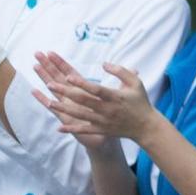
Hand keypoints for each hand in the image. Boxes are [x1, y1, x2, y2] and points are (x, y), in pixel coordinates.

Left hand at [32, 55, 161, 144]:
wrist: (145, 126)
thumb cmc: (140, 102)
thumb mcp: (136, 83)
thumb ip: (121, 71)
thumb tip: (104, 64)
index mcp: (115, 96)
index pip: (95, 88)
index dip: (81, 83)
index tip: (68, 76)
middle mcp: (107, 109)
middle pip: (83, 100)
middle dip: (66, 93)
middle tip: (50, 85)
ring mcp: (103, 121)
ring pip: (80, 115)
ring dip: (64, 109)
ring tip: (50, 103)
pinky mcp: (101, 130)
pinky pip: (84, 130)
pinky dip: (71, 130)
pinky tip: (58, 128)